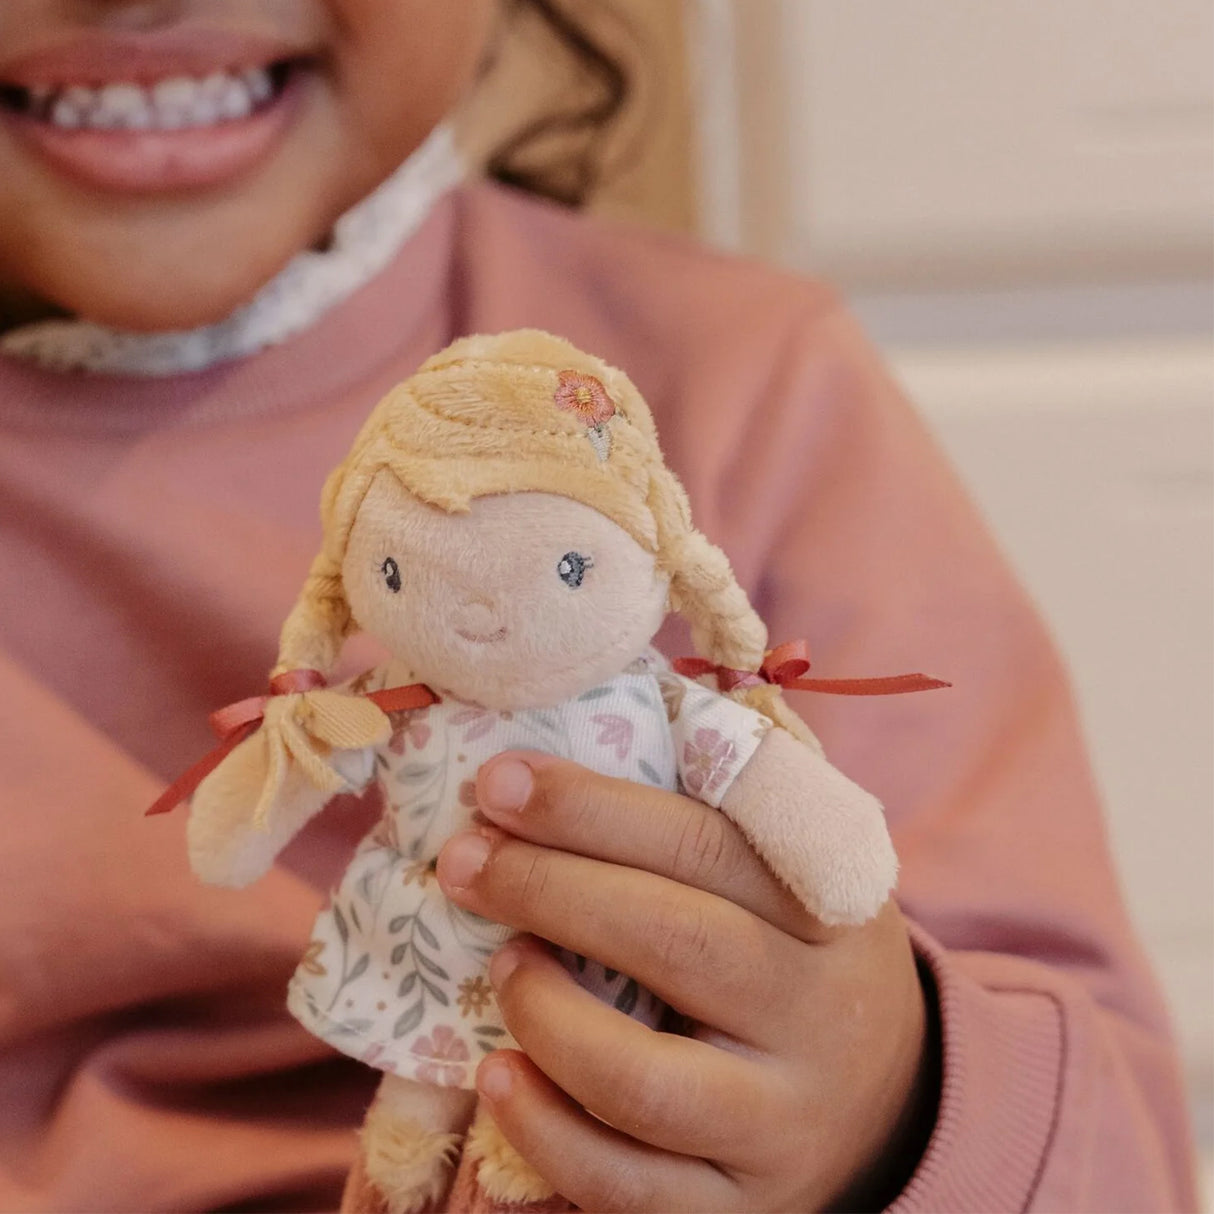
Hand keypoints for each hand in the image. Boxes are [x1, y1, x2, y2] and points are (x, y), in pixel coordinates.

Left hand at [435, 751, 938, 1212]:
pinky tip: (499, 1075)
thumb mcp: (801, 873)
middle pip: (676, 941)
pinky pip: (630, 1188)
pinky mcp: (743, 1209)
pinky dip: (547, 1132)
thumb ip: (729, 802)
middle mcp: (816, 1015)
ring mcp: (780, 1122)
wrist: (884, 1102)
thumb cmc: (802, 955)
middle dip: (550, 889)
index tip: (499, 780)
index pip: (708, 843)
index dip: (592, 808)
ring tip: (499, 965)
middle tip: (465, 860)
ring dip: (545, 1013)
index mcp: (830, 909)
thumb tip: (613, 711)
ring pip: (643, 1079)